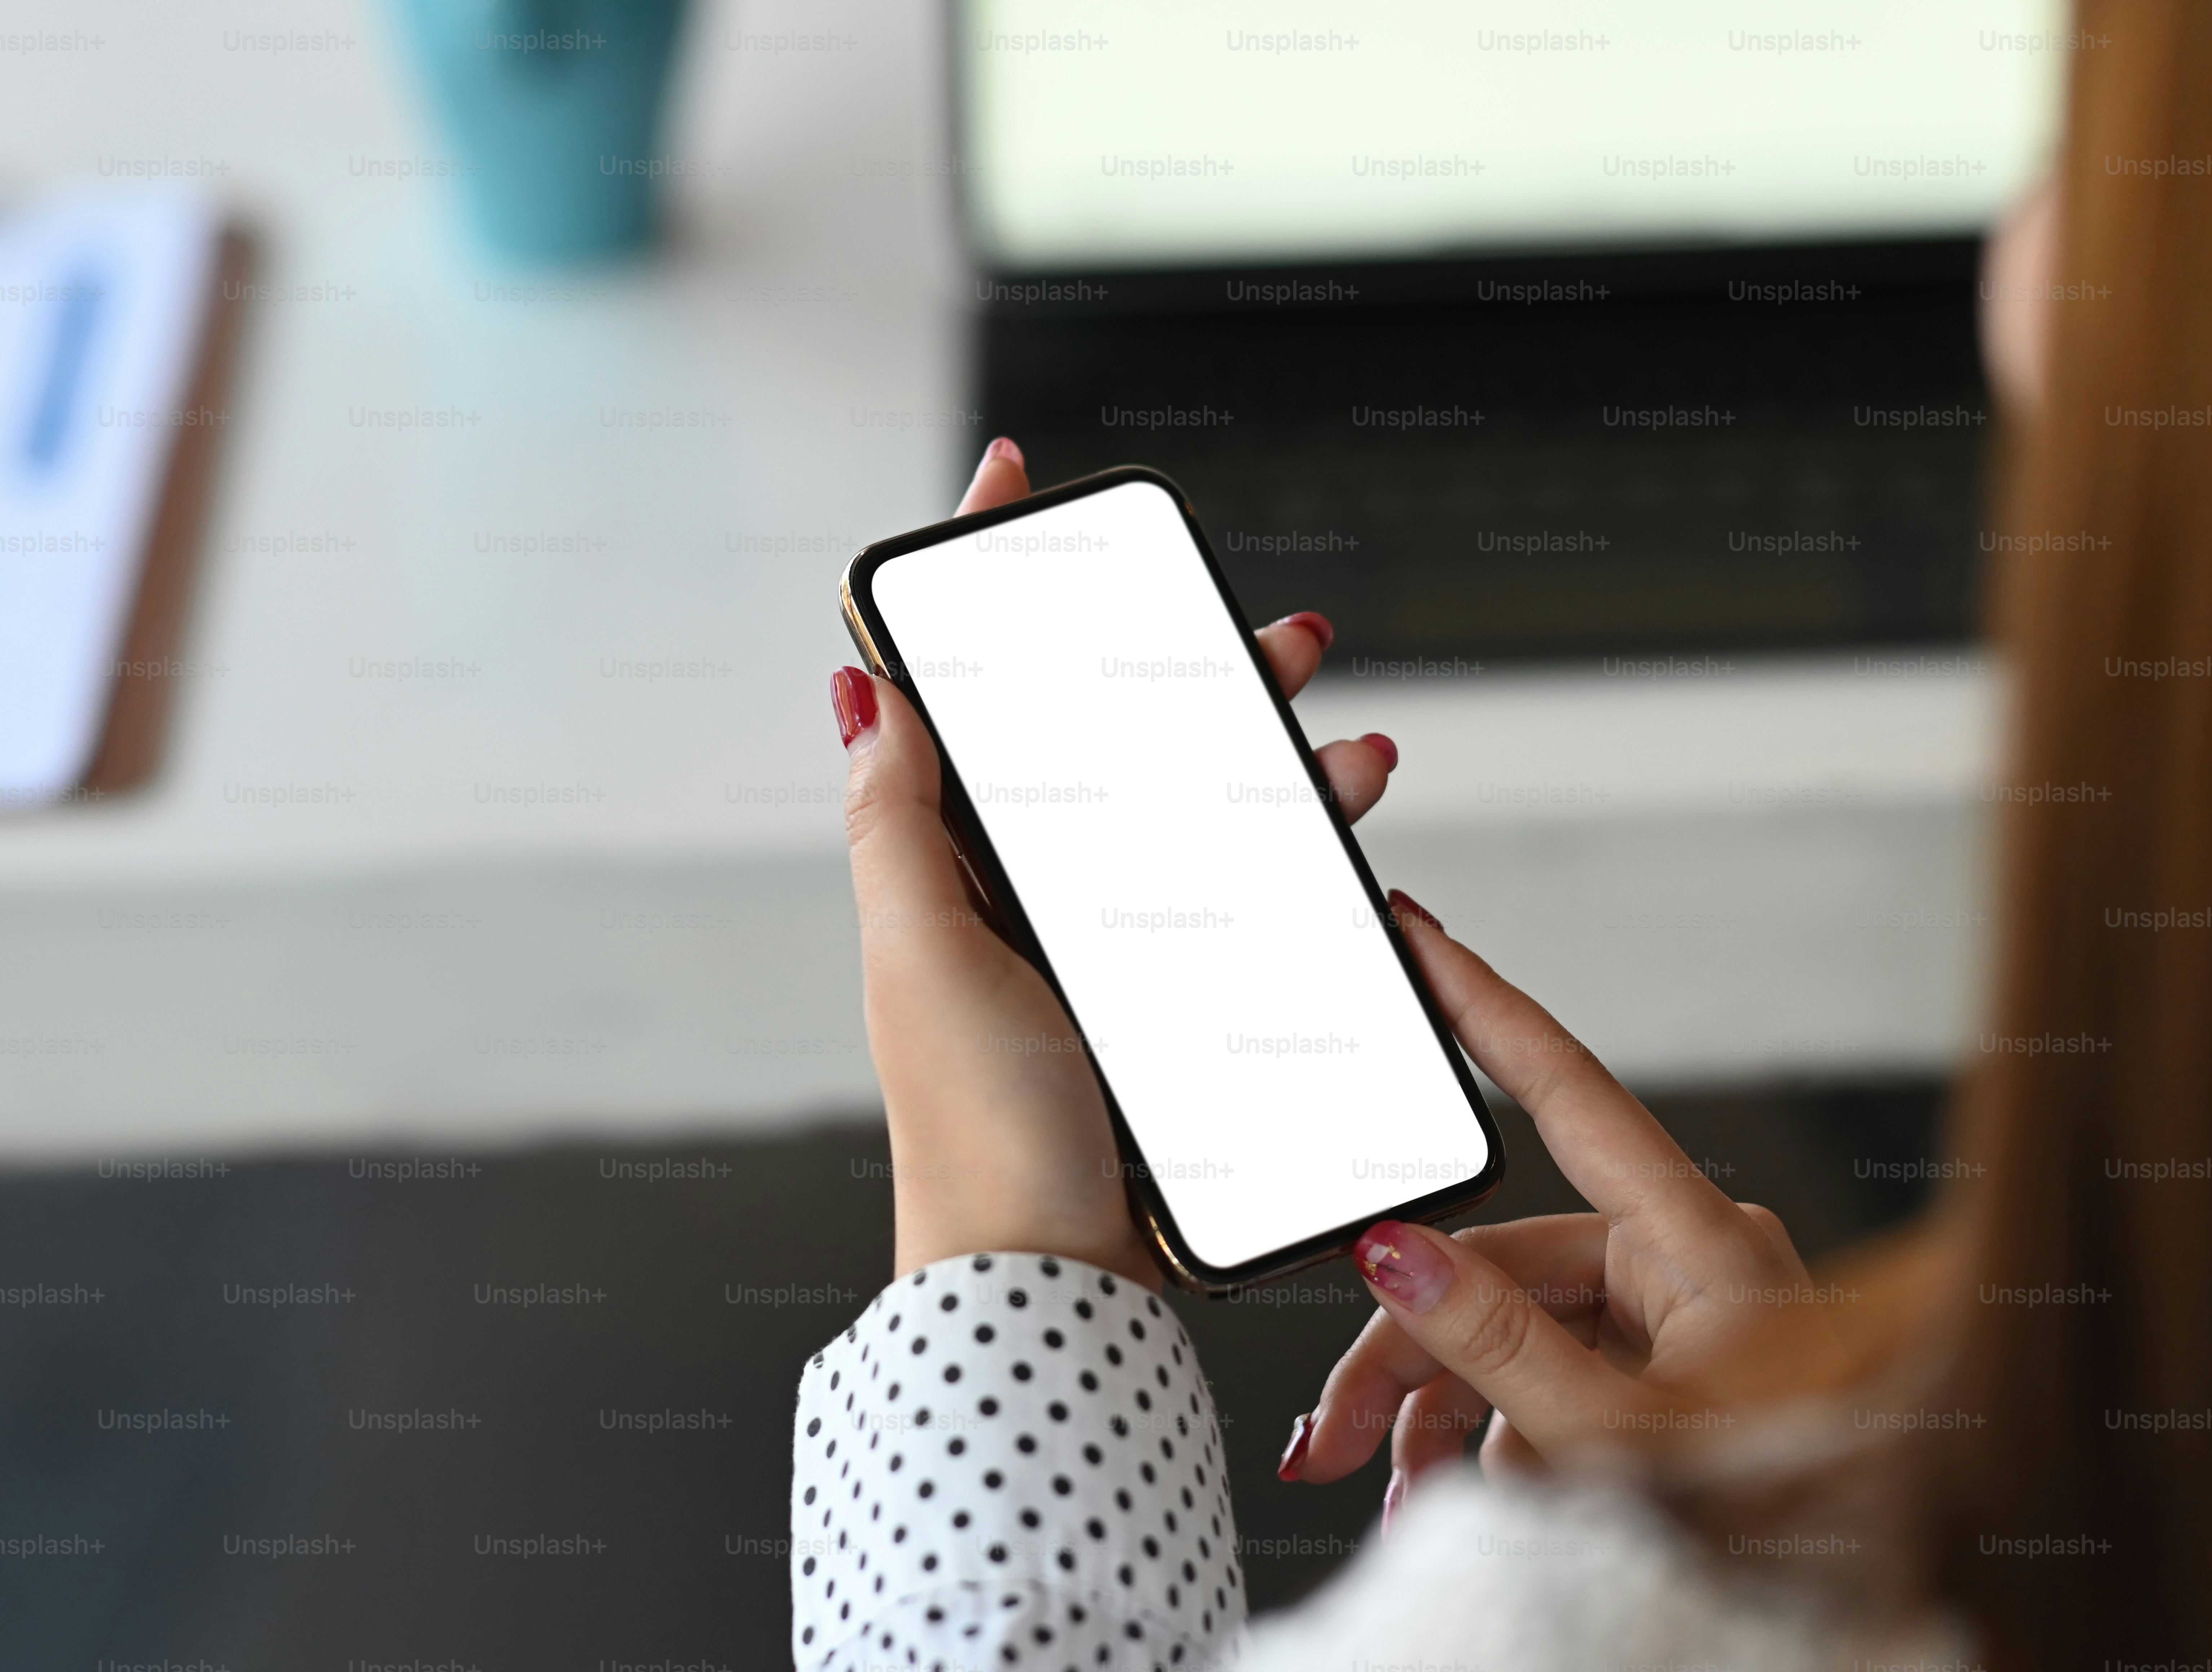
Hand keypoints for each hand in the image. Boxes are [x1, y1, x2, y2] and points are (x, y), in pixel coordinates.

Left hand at [833, 438, 1401, 1286]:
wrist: (1054, 1276)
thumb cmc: (977, 1129)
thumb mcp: (921, 958)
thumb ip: (895, 823)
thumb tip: (859, 688)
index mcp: (950, 866)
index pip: (961, 691)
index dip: (983, 579)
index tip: (1014, 475)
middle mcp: (1025, 893)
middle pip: (1109, 734)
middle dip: (1188, 664)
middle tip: (1267, 628)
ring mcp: (1105, 946)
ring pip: (1196, 807)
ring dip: (1272, 754)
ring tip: (1344, 733)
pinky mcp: (1172, 1003)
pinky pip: (1244, 897)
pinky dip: (1300, 855)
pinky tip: (1352, 837)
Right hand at [1282, 914, 1844, 1501]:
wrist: (1866, 1588)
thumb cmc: (1799, 1514)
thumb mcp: (1619, 1437)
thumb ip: (1496, 1342)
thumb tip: (1398, 1251)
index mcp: (1700, 1243)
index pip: (1565, 1089)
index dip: (1481, 1004)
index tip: (1418, 934)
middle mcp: (1688, 1267)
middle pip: (1500, 1266)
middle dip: (1405, 1357)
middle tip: (1332, 1439)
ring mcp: (1677, 1326)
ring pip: (1510, 1334)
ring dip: (1441, 1419)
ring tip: (1402, 1493)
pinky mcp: (1666, 1380)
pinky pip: (1549, 1381)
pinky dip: (1492, 1439)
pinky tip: (1459, 1492)